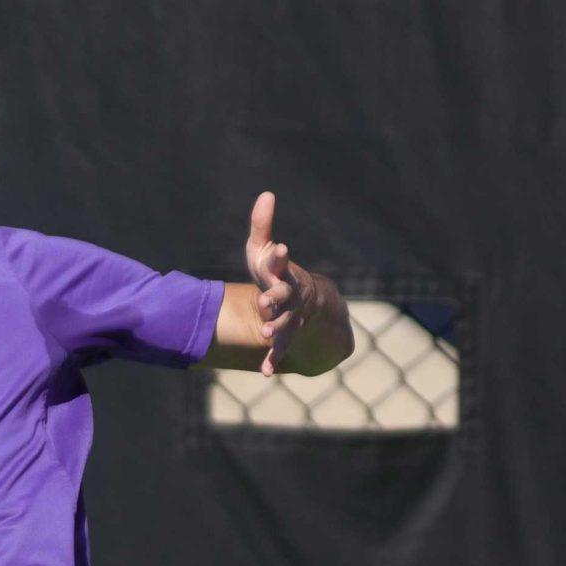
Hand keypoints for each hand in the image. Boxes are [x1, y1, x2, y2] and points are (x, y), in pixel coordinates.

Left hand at [244, 190, 300, 377]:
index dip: (280, 256)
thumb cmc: (275, 271)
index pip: (281, 262)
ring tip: (267, 333)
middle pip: (284, 294)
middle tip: (266, 299)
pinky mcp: (285, 335)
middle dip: (276, 296)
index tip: (280, 248)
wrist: (303, 302)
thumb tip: (266, 194)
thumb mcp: (264, 249)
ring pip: (284, 323)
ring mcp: (289, 316)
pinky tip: (265, 372)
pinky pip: (280, 349)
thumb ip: (262, 225)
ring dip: (276, 328)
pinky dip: (272, 360)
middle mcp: (290, 294)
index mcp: (284, 272)